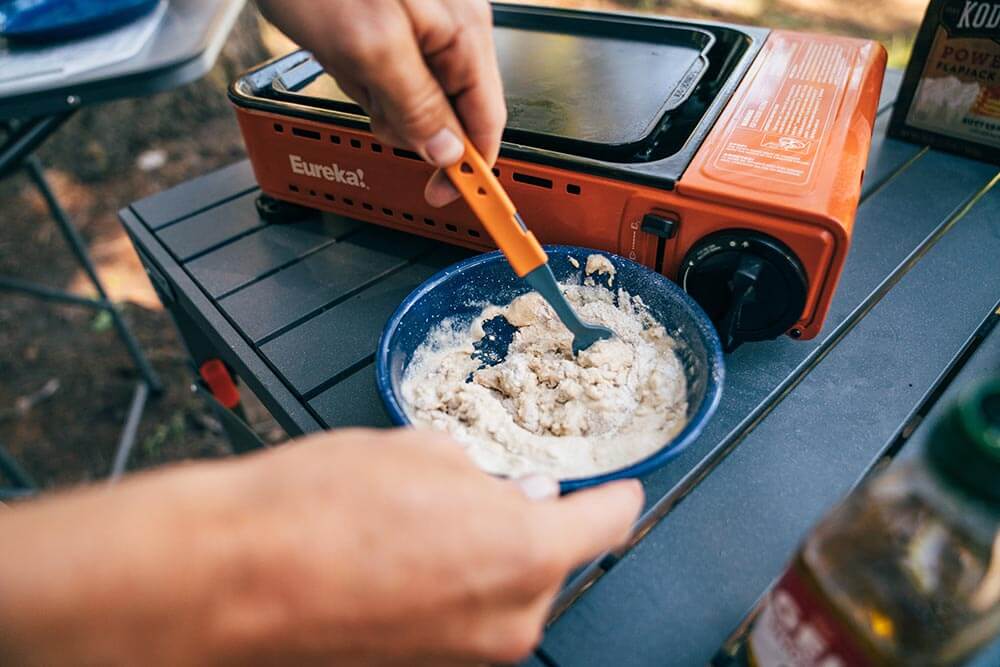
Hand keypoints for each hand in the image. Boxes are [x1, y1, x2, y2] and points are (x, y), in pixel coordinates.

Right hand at [0, 429, 642, 664]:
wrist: (232, 577)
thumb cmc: (319, 508)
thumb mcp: (423, 452)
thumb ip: (483, 475)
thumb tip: (496, 488)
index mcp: (527, 554)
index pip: (607, 520)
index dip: (612, 493)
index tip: (615, 485)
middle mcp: (509, 618)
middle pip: (550, 560)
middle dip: (529, 521)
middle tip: (488, 486)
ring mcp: (465, 654)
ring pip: (504, 589)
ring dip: (484, 553)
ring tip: (422, 517)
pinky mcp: (422, 666)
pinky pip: (462, 614)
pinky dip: (450, 582)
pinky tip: (401, 552)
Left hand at [256, 0, 506, 207]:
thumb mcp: (371, 47)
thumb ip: (416, 105)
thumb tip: (447, 153)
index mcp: (462, 33)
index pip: (486, 121)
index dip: (471, 167)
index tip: (448, 197)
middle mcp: (452, 29)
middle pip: (449, 113)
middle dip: (407, 122)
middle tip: (371, 97)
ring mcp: (423, 24)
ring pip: (414, 97)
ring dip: (376, 96)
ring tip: (348, 59)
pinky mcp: (393, 23)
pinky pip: (388, 72)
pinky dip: (362, 75)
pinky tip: (342, 51)